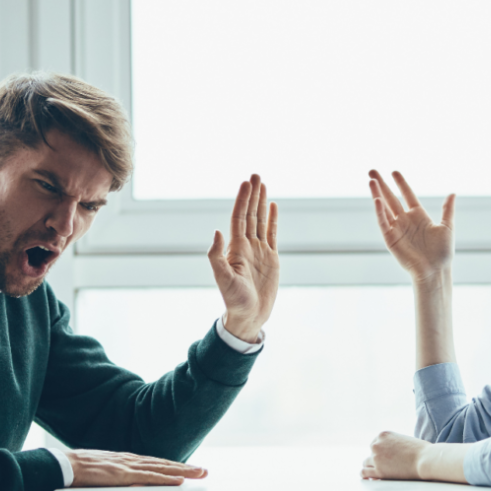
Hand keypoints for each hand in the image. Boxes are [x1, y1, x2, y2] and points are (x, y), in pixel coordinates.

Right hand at [65, 449, 207, 486]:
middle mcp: (132, 460)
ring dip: (183, 471)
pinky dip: (166, 478)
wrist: (67, 465)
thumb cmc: (81, 470)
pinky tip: (178, 480)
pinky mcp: (124, 475)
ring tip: (199, 473)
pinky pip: (150, 477)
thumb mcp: (105, 471)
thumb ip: (119, 475)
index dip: (174, 466)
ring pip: (163, 469)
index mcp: (128, 460)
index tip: (188, 469)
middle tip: (204, 470)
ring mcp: (130, 466)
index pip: (157, 463)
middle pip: (165, 464)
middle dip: (186, 467)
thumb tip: (130, 481)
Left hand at [208, 174, 278, 342]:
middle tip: (255, 175)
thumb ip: (217, 256)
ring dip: (262, 202)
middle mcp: (247, 245)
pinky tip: (273, 206)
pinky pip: (272, 234)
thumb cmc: (234, 299)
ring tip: (263, 185)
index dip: (242, 200)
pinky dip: (273, 219)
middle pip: (250, 214)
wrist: (249, 315)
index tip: (246, 183)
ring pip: (261, 220)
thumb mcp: (223, 279)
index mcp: (236, 248)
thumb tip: (217, 231)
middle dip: (252, 195)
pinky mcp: (271, 258)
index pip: (239, 217)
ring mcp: (260, 251)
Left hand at [361, 431, 429, 479]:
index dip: (381, 452)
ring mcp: (376, 457)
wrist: (425, 459)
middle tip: (387, 465)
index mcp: (383, 435)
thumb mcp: (403, 440)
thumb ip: (393, 444)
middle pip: (371, 453)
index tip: (387, 457)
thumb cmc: (420, 451)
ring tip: (381, 472)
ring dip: (372, 467)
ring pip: (366, 463)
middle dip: (377, 459)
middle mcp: (376, 444)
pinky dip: (367, 475)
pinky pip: (364, 473)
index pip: (375, 444)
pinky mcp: (378, 470)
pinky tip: (372, 477)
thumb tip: (390, 453)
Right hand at [368, 170, 454, 282]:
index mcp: (418, 216)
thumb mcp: (447, 228)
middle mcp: (405, 220)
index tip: (394, 171)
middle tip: (372, 171)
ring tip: (370, 181)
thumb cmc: (443, 252)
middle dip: (382, 184)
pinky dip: (379, 212)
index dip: (401, 183)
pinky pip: (383, 223)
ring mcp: (397, 229)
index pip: (407, 195)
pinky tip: (377, 200)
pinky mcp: (390, 239)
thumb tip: (452, 193)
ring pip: (384, 207)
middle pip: (391, 198)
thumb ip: (447, 210)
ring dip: (377, 194)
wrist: (434, 271)